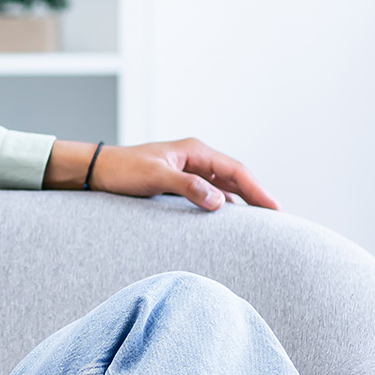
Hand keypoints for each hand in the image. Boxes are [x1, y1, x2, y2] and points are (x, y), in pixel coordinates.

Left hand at [47, 138, 279, 210]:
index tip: (275, 209)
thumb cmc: (122, 170)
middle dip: (256, 196)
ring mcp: (187, 169)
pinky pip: (208, 193)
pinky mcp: (178, 182)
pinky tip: (226, 219)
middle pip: (234, 178)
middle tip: (277, 219)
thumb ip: (188, 187)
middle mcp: (195, 158)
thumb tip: (219, 202)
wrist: (96, 170)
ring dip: (239, 202)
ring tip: (258, 223)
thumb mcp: (156, 178)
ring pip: (222, 186)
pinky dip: (220, 204)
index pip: (236, 170)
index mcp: (194, 151)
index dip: (258, 190)